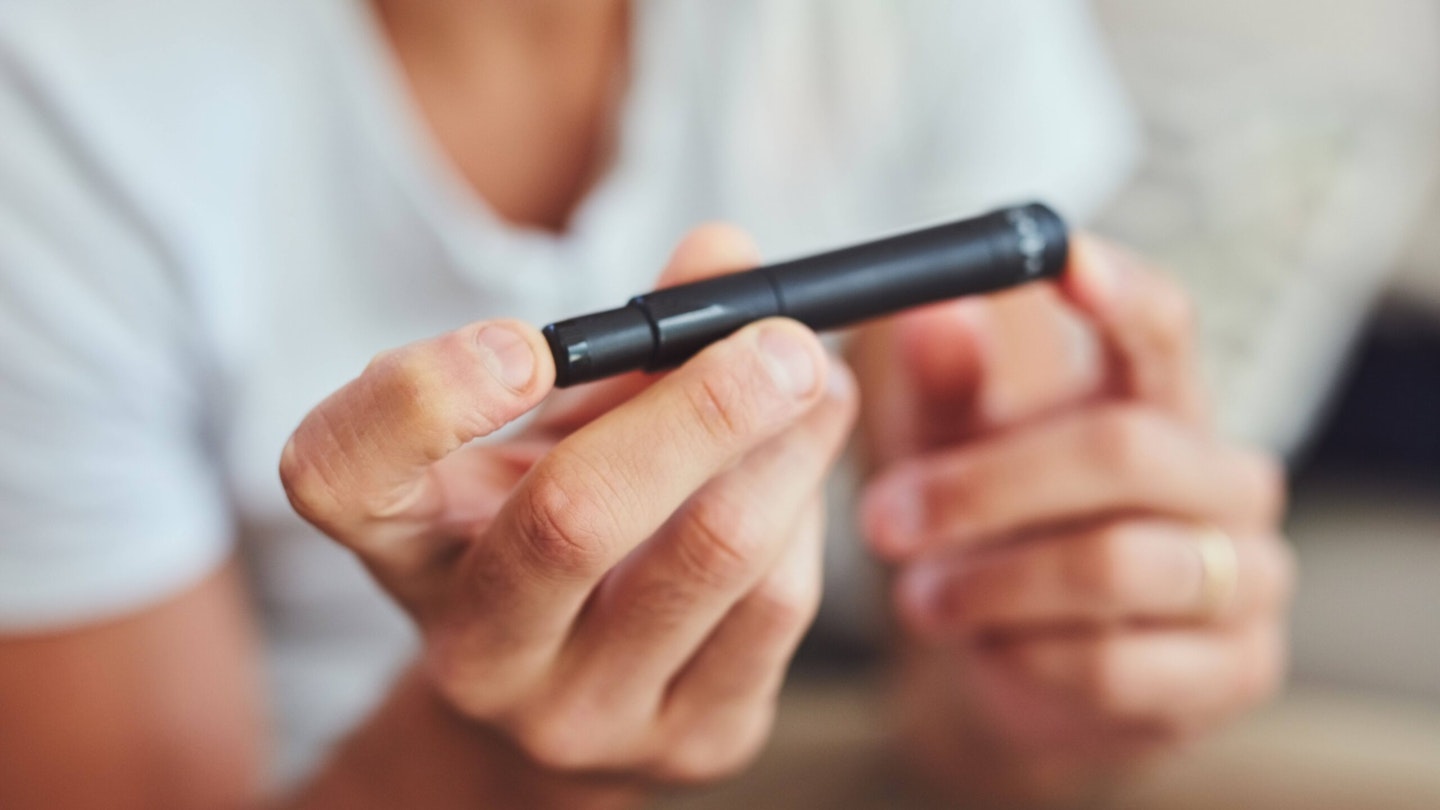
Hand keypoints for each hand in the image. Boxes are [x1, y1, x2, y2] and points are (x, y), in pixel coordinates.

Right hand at [279, 226, 857, 788]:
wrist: (572, 697)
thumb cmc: (555, 527)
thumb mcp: (559, 430)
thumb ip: (627, 339)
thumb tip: (726, 254)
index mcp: (404, 543)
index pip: (339, 476)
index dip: (423, 398)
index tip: (525, 345)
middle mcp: (475, 647)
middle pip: (572, 518)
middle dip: (701, 408)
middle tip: (783, 341)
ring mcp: (580, 714)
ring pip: (713, 554)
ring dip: (788, 447)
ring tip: (817, 382)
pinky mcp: (688, 745)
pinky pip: (778, 606)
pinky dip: (807, 513)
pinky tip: (804, 466)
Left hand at [855, 238, 1293, 802]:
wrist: (1029, 669)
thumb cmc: (997, 533)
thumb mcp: (958, 454)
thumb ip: (950, 388)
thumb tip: (930, 310)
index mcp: (1164, 401)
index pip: (1165, 326)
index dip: (1120, 291)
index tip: (1061, 258)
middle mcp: (1226, 478)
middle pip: (1124, 448)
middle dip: (986, 484)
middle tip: (884, 517)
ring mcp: (1249, 576)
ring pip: (1115, 563)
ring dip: (991, 582)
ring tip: (919, 598)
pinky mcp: (1235, 672)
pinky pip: (1115, 662)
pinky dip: (1026, 656)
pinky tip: (987, 649)